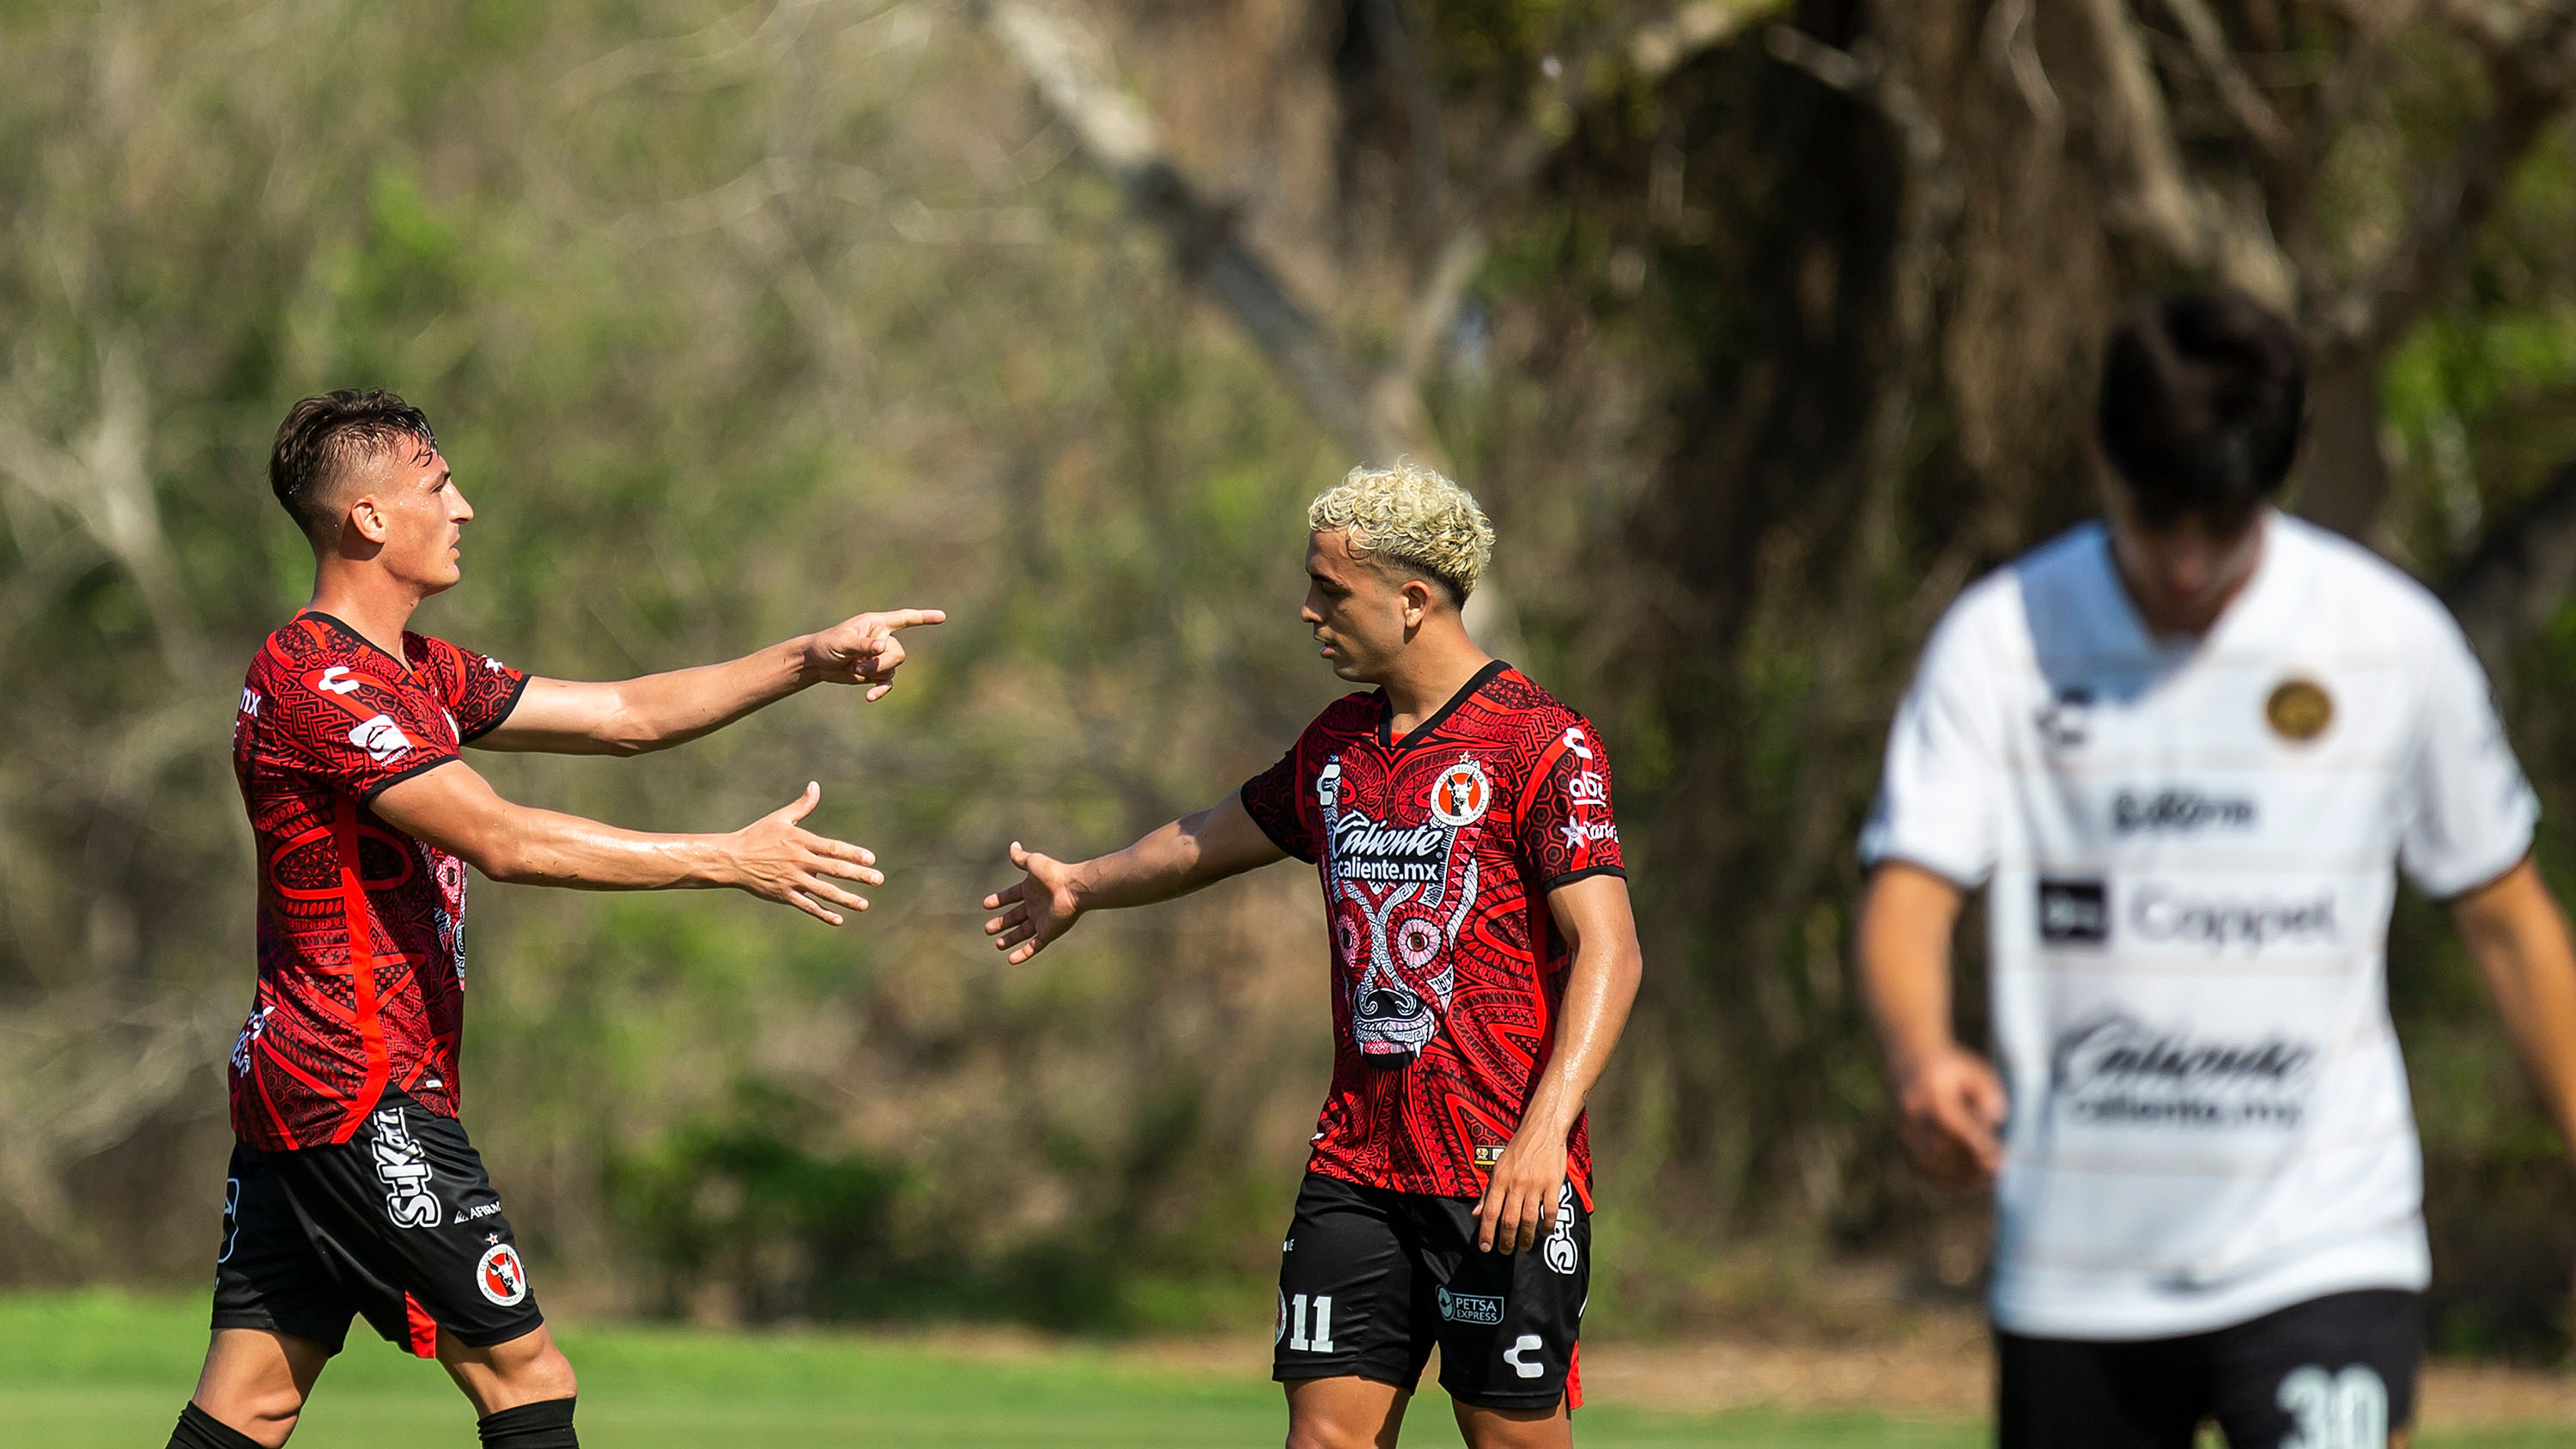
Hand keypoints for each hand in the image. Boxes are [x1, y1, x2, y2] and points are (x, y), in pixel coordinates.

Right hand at [718, 782, 882, 925]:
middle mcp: (799, 861)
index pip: (833, 848)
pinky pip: (807, 906)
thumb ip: (802, 806)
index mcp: (801, 841)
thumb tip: (815, 786)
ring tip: (864, 904)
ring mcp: (792, 880)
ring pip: (824, 891)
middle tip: (878, 879)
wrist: (732, 859)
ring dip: (846, 899)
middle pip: (834, 869)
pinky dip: (823, 913)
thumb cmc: (757, 835)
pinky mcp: (784, 895)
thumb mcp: (780, 818)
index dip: (853, 854)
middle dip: (858, 875)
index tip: (870, 859)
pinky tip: (838, 919)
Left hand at [803, 608, 945, 700]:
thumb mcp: (843, 642)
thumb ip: (863, 644)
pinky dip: (880, 690)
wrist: (817, 662)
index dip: (923, 618)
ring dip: (873, 673)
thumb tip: (883, 647)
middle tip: (857, 664)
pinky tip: (869, 698)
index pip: (905, 619)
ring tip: (853, 669)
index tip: (942, 617)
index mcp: (876, 623)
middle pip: (899, 653)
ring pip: (893, 668)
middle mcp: (882, 638)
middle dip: (880, 663)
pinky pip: (887, 683)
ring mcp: (880, 657)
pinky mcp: (875, 673)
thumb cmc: (827, 644)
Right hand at [981, 841, 1082, 963]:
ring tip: (998, 944)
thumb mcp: (1033, 863)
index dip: (999, 900)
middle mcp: (1036, 906)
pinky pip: (1034, 946)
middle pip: (1015, 917)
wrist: (1073, 889)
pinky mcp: (1048, 933)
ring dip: (1010, 939)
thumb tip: (1013, 845)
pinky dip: (1023, 954)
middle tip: (987, 928)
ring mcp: (1042, 921)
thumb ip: (1021, 858)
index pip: (1012, 896)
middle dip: (1001, 923)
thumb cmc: (1053, 874)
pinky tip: (1011, 959)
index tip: (986, 904)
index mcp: (1031, 890)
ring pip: (1023, 933)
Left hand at [1474, 1121, 1569, 1254]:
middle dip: (1506, 1241)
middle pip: (1509, 1220)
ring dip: (1526, 1238)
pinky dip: (1547, 1225)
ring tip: (1525, 1247)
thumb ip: (1488, 1193)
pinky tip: (1544, 1231)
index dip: (1486, 1232)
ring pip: (1529, 1219)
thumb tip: (1475, 1214)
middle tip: (1506, 1251)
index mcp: (1500, 1180)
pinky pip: (1550, 1211)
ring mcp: (1535, 1185)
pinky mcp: (1553, 1184)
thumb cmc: (1517, 1151)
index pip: (1489, 1212)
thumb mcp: (1497, 1168)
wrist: (1542, 1130)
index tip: (1486, 1248)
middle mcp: (1516, 1184)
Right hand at [1893, 1044, 2007, 1186]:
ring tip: (1985, 1179)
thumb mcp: (1975, 1071)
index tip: (2000, 1158)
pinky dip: (1945, 1179)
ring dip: (1957, 1176)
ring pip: (1927, 1163)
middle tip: (1996, 1172)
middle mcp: (1910, 1113)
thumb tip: (1995, 1121)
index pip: (1952, 1124)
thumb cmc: (1950, 1069)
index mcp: (1929, 1091)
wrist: (1909, 1062)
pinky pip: (1922, 1169)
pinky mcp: (1901, 1143)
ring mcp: (1902, 1129)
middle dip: (1968, 1165)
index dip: (1976, 1144)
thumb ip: (1988, 1094)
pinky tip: (1968, 1181)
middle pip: (1938, 1148)